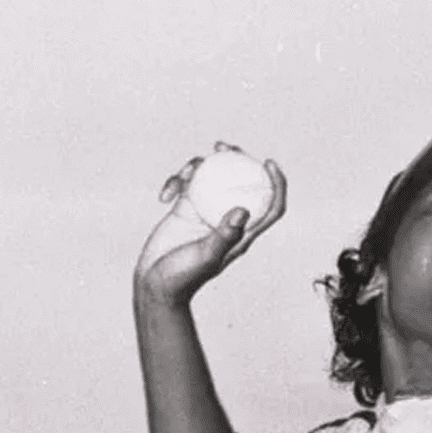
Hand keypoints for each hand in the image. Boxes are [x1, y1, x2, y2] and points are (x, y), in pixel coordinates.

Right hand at [133, 142, 287, 305]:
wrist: (155, 285)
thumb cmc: (184, 278)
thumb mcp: (207, 257)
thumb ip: (225, 236)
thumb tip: (243, 210)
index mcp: (242, 233)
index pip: (270, 207)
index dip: (276, 184)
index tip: (268, 163)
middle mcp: (226, 220)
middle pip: (241, 184)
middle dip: (236, 160)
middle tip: (224, 146)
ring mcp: (205, 213)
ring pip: (210, 178)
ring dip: (200, 166)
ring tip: (188, 169)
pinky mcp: (184, 209)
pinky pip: (185, 185)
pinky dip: (176, 182)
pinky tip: (165, 195)